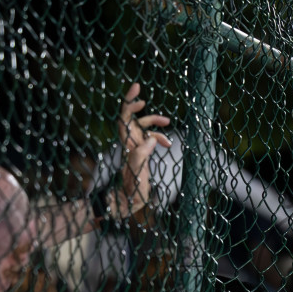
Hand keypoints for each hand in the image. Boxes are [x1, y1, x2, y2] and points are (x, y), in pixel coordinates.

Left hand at [110, 83, 170, 218]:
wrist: (129, 202)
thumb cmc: (132, 189)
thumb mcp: (138, 172)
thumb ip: (142, 154)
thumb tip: (151, 139)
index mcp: (128, 144)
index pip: (125, 118)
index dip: (129, 102)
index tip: (137, 89)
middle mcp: (130, 143)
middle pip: (133, 119)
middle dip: (142, 110)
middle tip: (147, 100)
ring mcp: (135, 147)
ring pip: (143, 128)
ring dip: (155, 124)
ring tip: (167, 122)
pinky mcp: (141, 153)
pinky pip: (149, 139)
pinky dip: (158, 137)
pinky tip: (167, 144)